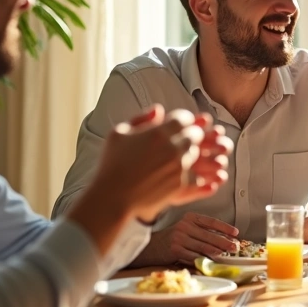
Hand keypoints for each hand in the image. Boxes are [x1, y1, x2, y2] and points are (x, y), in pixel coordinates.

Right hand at [90, 106, 221, 221]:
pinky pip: (196, 175)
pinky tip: (181, 173)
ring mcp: (179, 166)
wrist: (112, 196)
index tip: (178, 124)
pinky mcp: (181, 184)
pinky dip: (192, 173)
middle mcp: (172, 148)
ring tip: (177, 157)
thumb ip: (141, 119)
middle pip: (194, 135)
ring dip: (189, 152)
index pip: (183, 118)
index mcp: (158, 133)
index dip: (183, 119)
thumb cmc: (111, 164)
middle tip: (182, 139)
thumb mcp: (118, 133)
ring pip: (195, 153)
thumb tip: (158, 110)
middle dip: (190, 134)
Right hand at [149, 213, 240, 264]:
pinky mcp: (175, 250)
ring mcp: (179, 238)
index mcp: (190, 217)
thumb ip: (202, 231)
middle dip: (224, 242)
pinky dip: (204, 260)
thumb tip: (224, 239)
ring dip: (217, 252)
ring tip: (226, 255)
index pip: (211, 221)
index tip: (236, 233)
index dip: (225, 227)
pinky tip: (212, 262)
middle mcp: (184, 226)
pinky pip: (194, 256)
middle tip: (235, 247)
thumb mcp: (186, 228)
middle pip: (209, 235)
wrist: (150, 247)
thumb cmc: (172, 238)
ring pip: (203, 247)